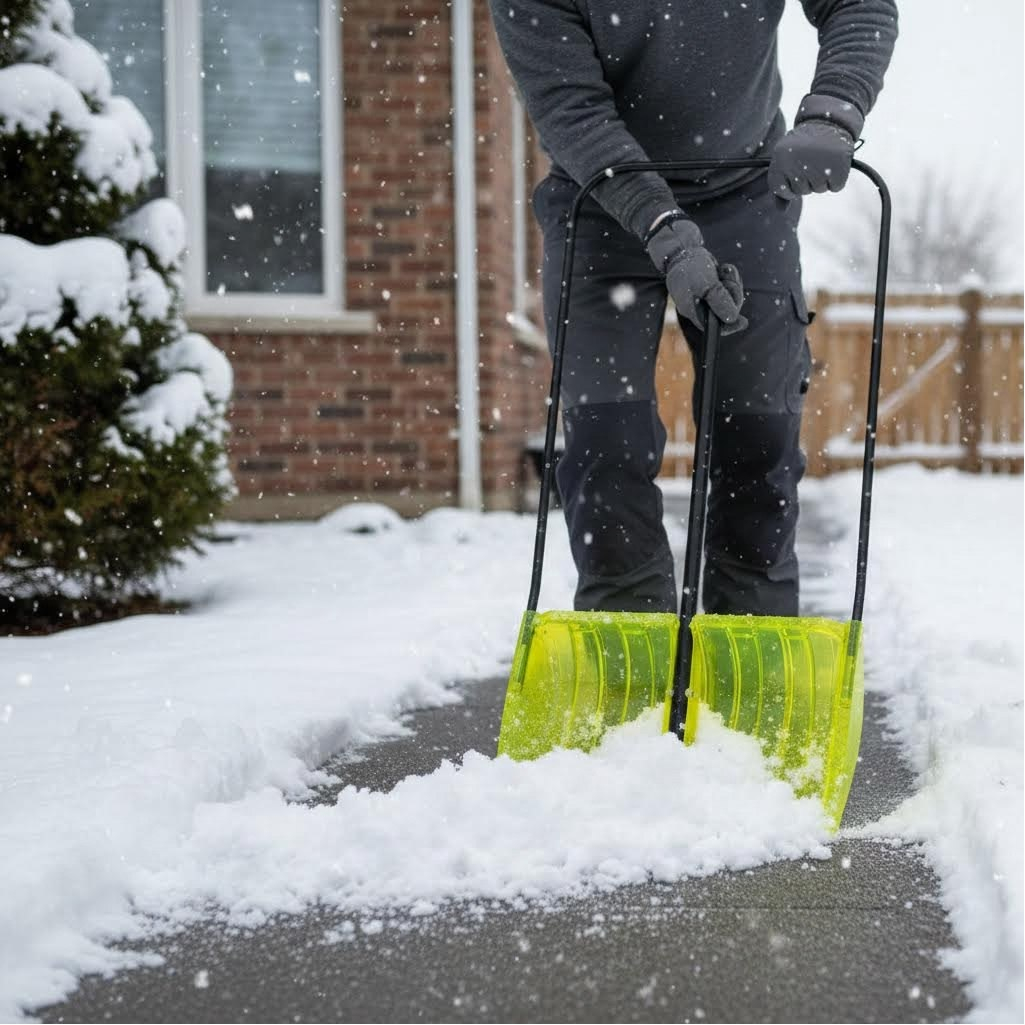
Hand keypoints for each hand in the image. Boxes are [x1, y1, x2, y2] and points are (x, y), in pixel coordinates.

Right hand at [645, 215, 746, 332]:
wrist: (682, 248)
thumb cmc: (689, 267)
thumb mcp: (706, 285)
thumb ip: (720, 301)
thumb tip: (732, 318)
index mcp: (695, 312)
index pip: (715, 327)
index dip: (730, 326)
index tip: (744, 321)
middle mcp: (701, 307)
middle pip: (726, 311)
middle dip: (733, 295)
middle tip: (728, 281)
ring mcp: (707, 296)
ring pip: (730, 297)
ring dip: (732, 283)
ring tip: (725, 271)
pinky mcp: (712, 286)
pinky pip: (728, 286)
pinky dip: (729, 277)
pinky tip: (723, 268)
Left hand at [768, 120, 854, 200]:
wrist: (828, 121)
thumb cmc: (803, 145)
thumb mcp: (785, 160)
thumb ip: (780, 186)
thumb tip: (781, 211)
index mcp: (780, 160)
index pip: (781, 190)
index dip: (789, 184)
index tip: (795, 169)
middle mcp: (798, 162)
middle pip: (802, 191)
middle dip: (807, 180)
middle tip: (812, 159)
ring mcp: (819, 164)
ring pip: (819, 189)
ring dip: (822, 178)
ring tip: (822, 158)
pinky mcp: (839, 166)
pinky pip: (835, 187)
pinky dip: (837, 178)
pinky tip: (834, 161)